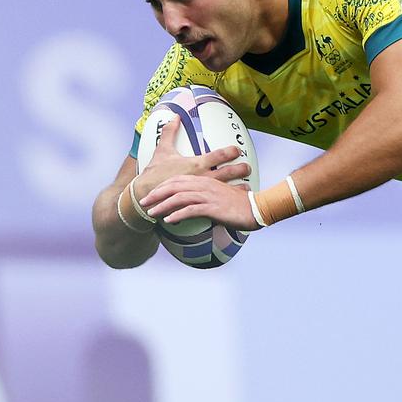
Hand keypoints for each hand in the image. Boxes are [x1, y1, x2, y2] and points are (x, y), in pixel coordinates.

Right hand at [135, 115, 250, 197]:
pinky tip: (234, 201)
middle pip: (228, 172)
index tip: (237, 150)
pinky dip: (226, 200)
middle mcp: (202, 177)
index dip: (232, 151)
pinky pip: (216, 202)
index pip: (219, 155)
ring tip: (248, 185)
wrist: (145, 196)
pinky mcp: (198, 202)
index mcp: (196, 163)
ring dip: (238, 187)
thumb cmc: (154, 173)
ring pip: (226, 188)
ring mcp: (202, 191)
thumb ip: (170, 132)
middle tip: (248, 167)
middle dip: (241, 169)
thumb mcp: (162, 150)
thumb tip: (174, 116)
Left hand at [140, 175, 260, 230]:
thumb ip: (208, 200)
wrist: (258, 208)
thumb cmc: (241, 206)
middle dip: (157, 194)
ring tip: (152, 213)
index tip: (151, 194)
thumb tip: (196, 209)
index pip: (179, 180)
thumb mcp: (222, 198)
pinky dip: (178, 215)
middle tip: (144, 203)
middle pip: (175, 186)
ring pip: (179, 198)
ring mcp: (209, 196)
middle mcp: (206, 185)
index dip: (163, 186)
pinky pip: (191, 210)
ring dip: (163, 205)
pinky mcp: (213, 208)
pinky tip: (169, 221)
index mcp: (207, 181)